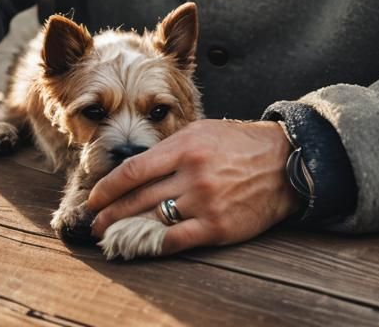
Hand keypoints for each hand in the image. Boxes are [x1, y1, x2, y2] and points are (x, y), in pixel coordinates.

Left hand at [87, 119, 301, 254]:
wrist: (283, 162)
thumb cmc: (238, 143)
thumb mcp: (201, 132)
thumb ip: (169, 149)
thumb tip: (136, 169)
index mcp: (184, 147)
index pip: (133, 170)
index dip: (108, 188)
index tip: (95, 199)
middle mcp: (191, 174)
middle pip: (138, 198)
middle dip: (111, 214)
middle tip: (96, 225)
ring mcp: (205, 201)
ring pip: (154, 220)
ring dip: (129, 232)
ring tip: (115, 238)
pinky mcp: (218, 227)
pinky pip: (177, 240)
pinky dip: (156, 246)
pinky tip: (143, 248)